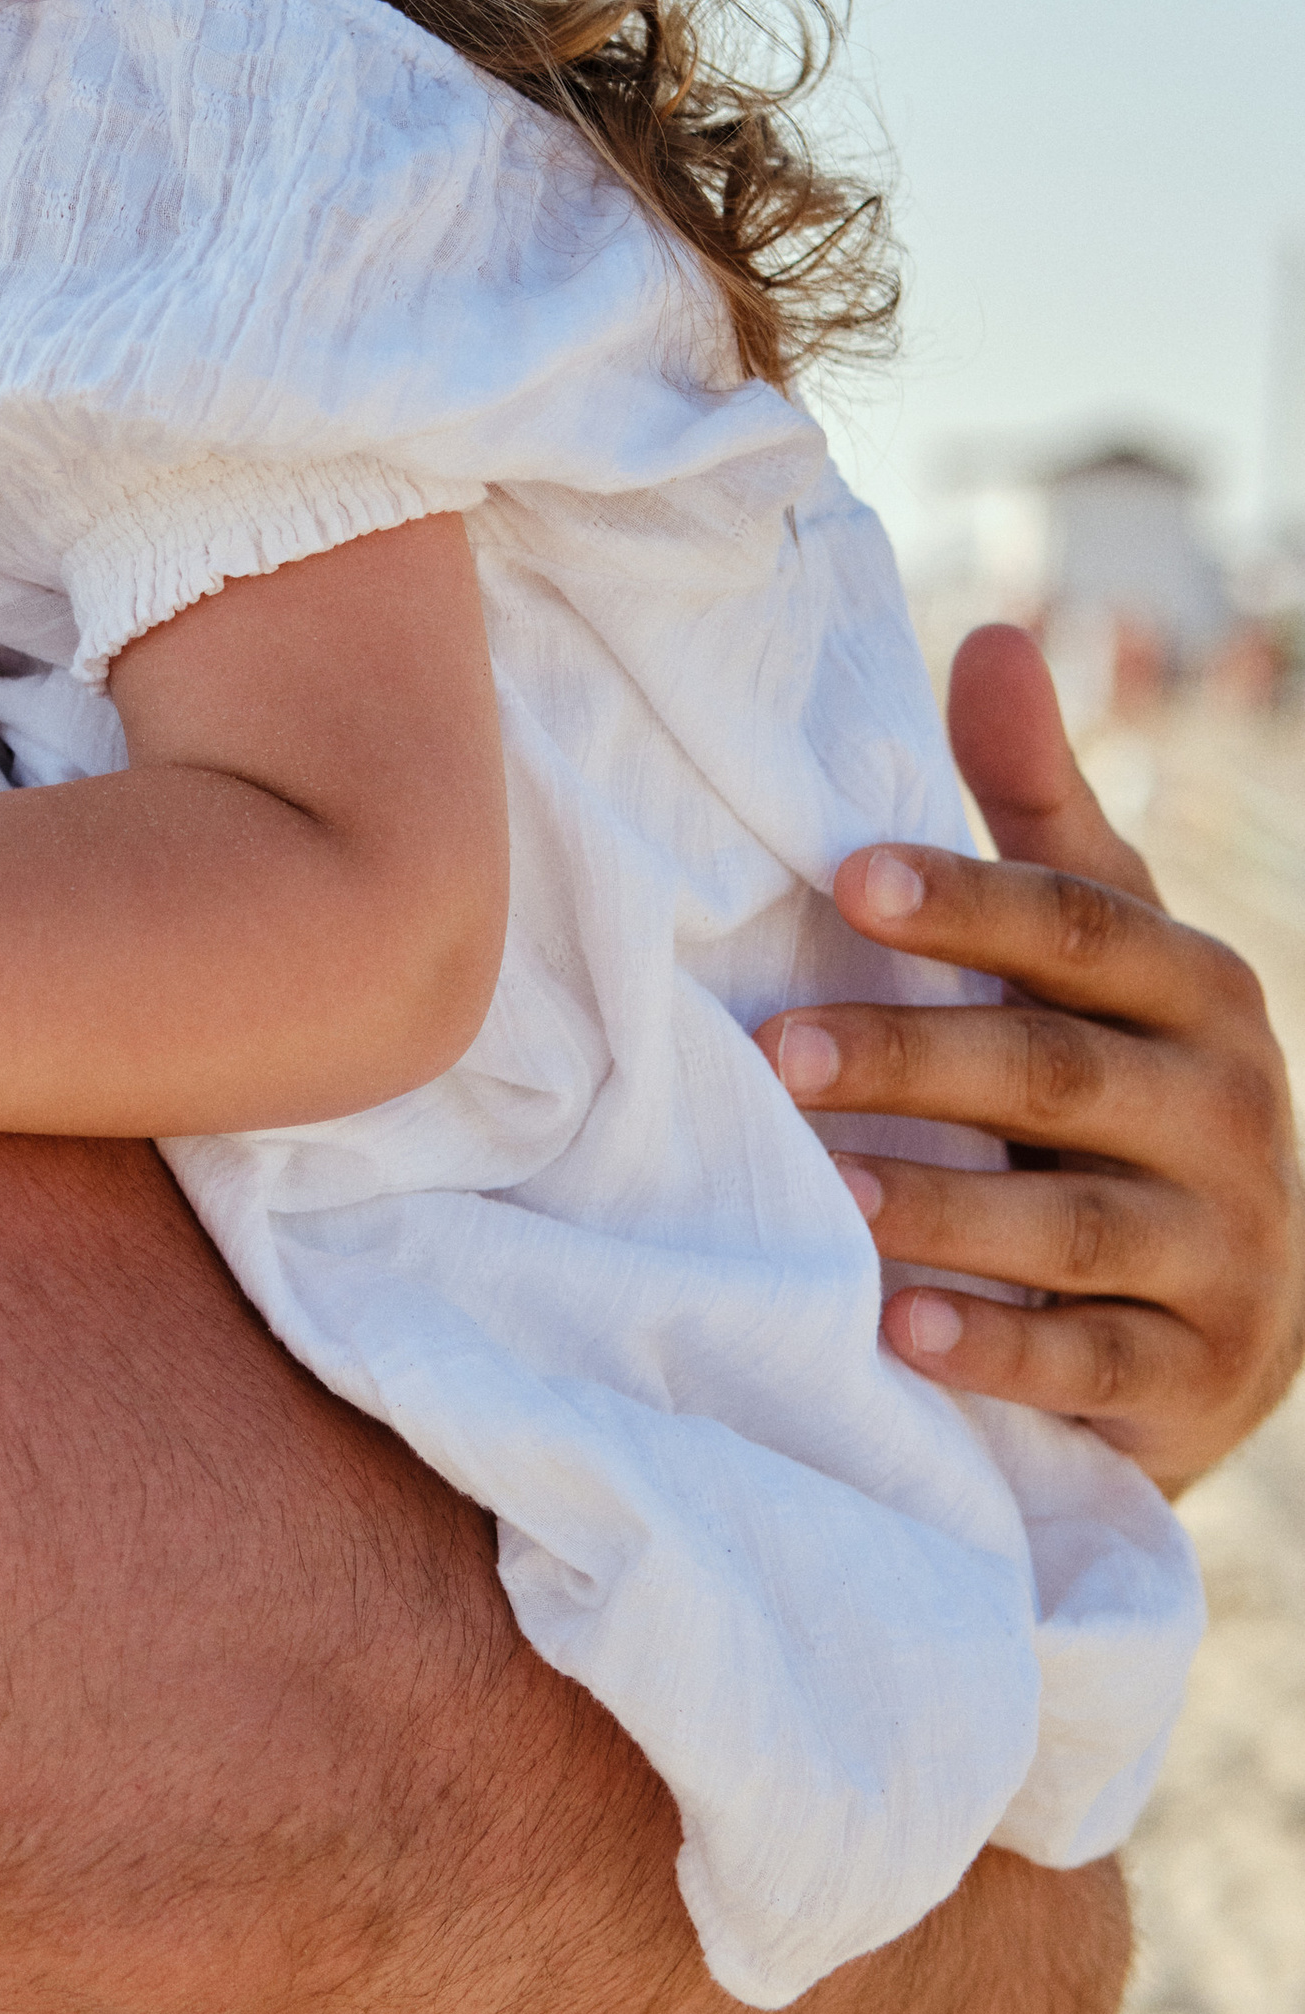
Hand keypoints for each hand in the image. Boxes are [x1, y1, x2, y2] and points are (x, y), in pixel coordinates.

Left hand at [758, 625, 1303, 1493]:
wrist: (1234, 1308)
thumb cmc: (1123, 1086)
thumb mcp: (1102, 948)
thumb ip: (1039, 809)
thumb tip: (995, 635)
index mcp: (1197, 992)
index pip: (1080, 931)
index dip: (969, 901)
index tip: (848, 876)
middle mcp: (1229, 1112)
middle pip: (1060, 1075)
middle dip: (918, 1059)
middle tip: (779, 1050)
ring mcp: (1227, 1251)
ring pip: (1076, 1227)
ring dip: (946, 1209)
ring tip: (827, 1194)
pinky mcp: (1200, 1378)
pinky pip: (1096, 1366)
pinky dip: (1000, 1351)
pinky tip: (900, 1329)